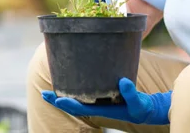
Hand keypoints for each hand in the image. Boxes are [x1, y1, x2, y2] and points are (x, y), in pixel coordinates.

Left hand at [41, 78, 170, 124]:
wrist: (146, 109)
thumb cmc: (141, 108)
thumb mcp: (138, 103)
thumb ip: (131, 94)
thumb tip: (123, 82)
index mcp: (102, 110)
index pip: (80, 108)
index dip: (67, 104)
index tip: (55, 98)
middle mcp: (96, 106)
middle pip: (72, 104)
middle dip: (57, 99)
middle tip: (43, 92)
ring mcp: (97, 101)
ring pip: (76, 98)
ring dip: (63, 92)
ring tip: (50, 85)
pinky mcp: (101, 94)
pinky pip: (83, 91)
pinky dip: (74, 86)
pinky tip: (69, 78)